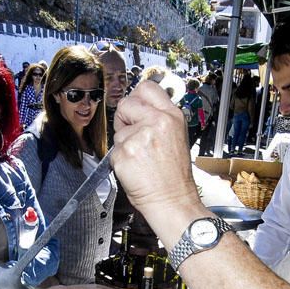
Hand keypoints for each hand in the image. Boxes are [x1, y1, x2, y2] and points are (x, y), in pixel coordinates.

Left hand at [113, 82, 202, 218]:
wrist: (172, 200)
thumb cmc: (173, 176)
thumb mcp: (176, 137)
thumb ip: (159, 119)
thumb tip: (139, 107)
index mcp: (171, 117)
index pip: (147, 88)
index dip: (137, 97)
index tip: (135, 106)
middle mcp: (156, 122)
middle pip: (126, 104)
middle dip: (124, 118)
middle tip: (134, 135)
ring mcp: (139, 137)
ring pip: (118, 131)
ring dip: (124, 144)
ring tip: (140, 158)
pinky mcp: (124, 153)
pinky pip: (113, 151)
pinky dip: (120, 160)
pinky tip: (135, 168)